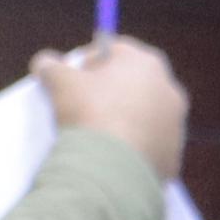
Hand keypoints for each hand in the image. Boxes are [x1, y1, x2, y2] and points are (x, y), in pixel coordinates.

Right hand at [34, 37, 189, 184]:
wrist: (111, 168)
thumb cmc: (89, 112)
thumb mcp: (61, 83)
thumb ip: (51, 66)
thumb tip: (44, 62)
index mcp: (147, 63)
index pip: (115, 50)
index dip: (90, 60)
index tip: (73, 76)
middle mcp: (169, 90)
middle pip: (134, 83)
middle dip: (110, 90)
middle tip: (83, 104)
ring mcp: (175, 125)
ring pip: (144, 116)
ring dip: (124, 119)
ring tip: (97, 134)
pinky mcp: (173, 156)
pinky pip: (148, 145)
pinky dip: (132, 147)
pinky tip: (110, 155)